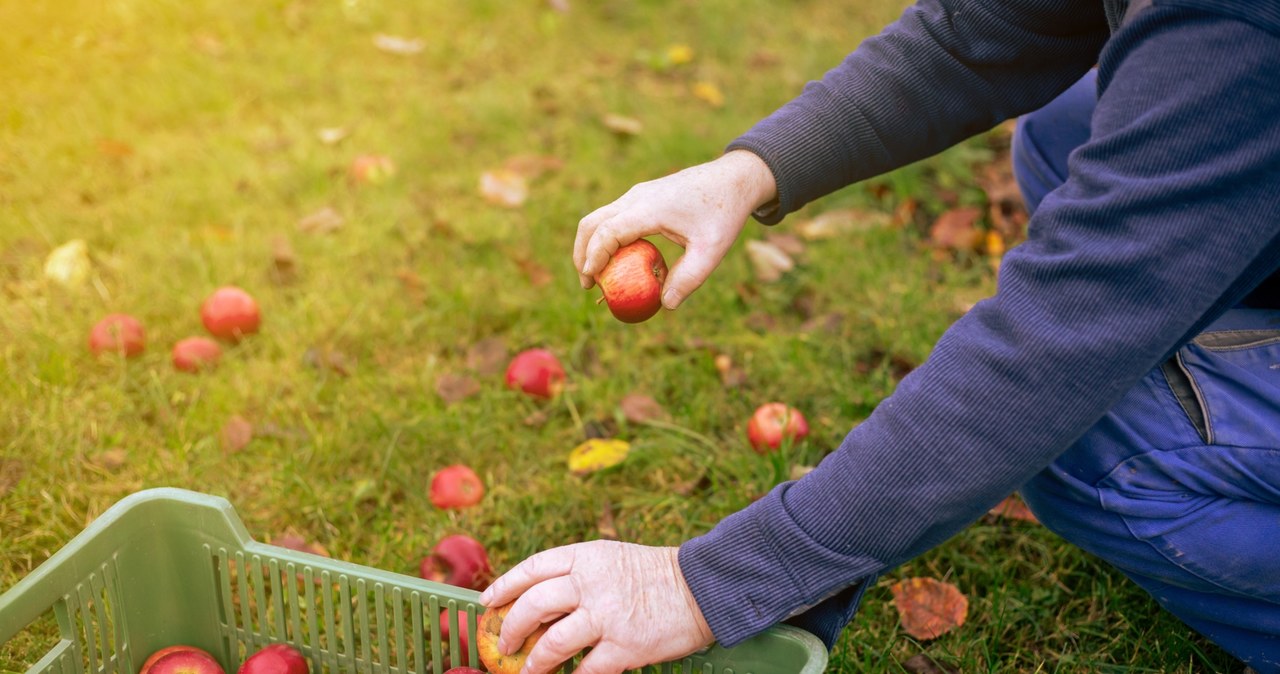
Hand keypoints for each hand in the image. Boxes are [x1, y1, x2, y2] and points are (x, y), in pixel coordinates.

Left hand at [478, 541, 714, 673]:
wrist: (702, 587)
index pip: (532, 568)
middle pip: (533, 605)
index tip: (488, 601)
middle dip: (511, 627)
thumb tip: (542, 600)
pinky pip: (585, 670)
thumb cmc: (656, 574)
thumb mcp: (612, 559)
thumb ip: (579, 574)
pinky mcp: (624, 646)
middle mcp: (590, 583)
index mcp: (586, 557)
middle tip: (504, 643)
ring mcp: (606, 616)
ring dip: (533, 663)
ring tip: (526, 672)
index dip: (505, 585)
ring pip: (552, 643)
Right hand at [574, 150, 776, 309]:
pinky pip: (614, 217)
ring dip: (592, 245)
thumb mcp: (712, 250)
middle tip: (588, 284)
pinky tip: (619, 260)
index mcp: (650, 208)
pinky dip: (607, 238)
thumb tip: (666, 305)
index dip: (594, 257)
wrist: (733, 177)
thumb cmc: (724, 212)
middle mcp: (637, 197)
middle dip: (582, 254)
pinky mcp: (642, 195)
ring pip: (599, 217)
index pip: (608, 231)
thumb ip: (689, 278)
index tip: (591, 282)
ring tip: (600, 276)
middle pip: (592, 222)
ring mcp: (637, 194)